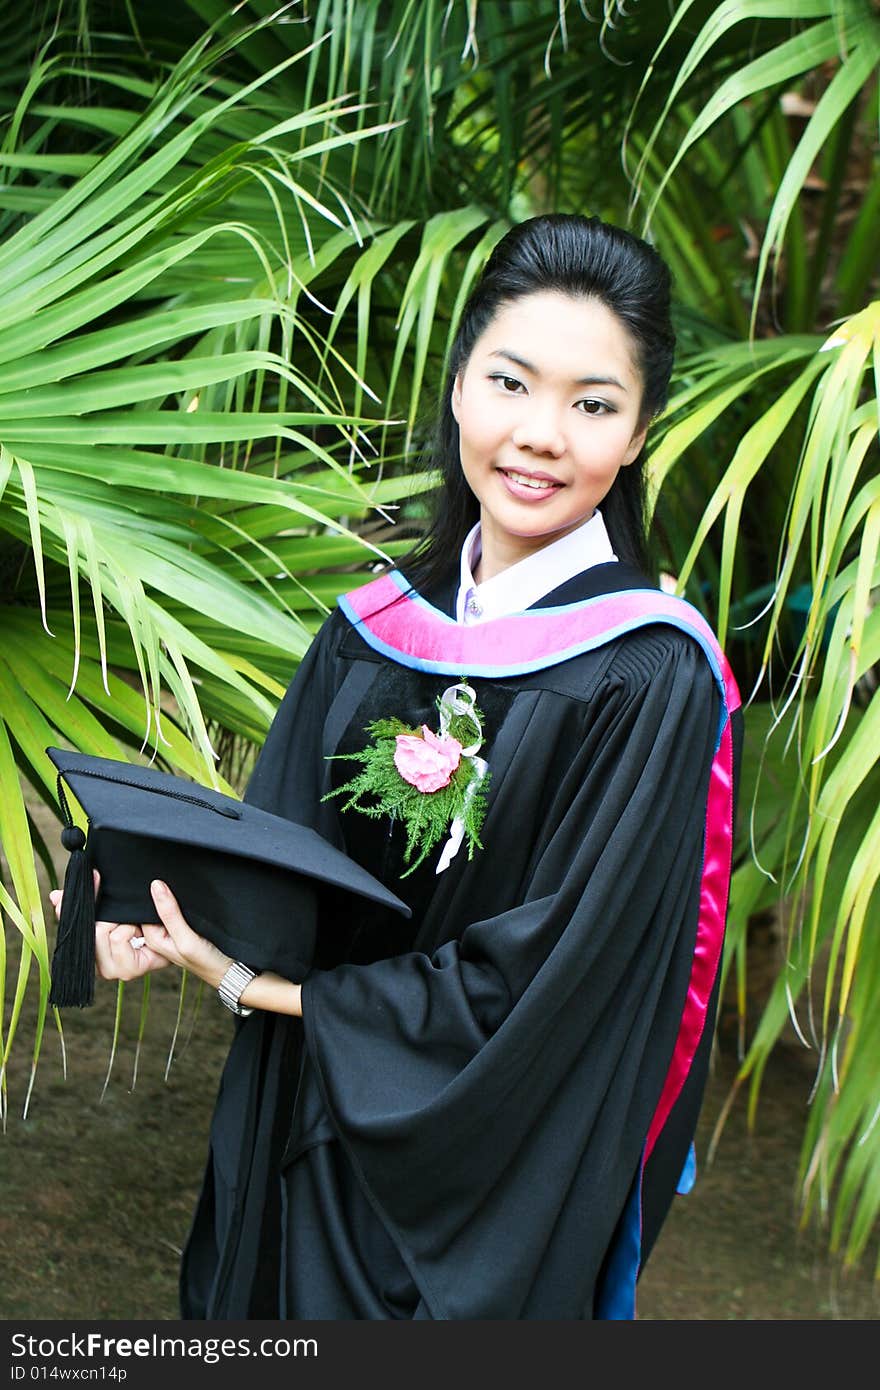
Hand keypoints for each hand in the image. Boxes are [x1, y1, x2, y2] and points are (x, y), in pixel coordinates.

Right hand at [48, 870, 170, 982]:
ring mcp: (111, 970)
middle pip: (88, 928)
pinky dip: (130, 928)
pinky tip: (140, 932)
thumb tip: (55, 895)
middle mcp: (97, 966)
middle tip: (124, 915)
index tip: (72, 890)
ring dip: (122, 922)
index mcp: (89, 951)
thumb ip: (87, 902)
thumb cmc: (142, 924)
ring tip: (134, 925)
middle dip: (107, 915)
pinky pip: (118, 937)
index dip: (68, 908)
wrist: (174, 939)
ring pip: (102, 931)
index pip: (70, 928)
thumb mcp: (113, 911)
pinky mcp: (128, 971)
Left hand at [140, 880, 232, 989]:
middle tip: (176, 898)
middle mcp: (159, 934)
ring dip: (172, 901)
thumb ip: (170, 914)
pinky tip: (188, 904)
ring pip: (165, 907)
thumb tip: (156, 886)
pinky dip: (181, 904)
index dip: (150, 898)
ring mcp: (171, 930)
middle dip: (161, 898)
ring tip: (183, 902)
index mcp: (153, 938)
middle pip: (152, 908)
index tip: (160, 889)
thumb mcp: (186, 938)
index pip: (142, 910)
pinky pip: (177, 910)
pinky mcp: (182, 927)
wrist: (227, 968)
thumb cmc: (206, 960)